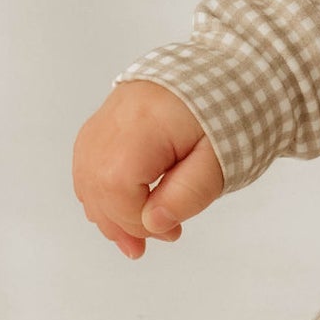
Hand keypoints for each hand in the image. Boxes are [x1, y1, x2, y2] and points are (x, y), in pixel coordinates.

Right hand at [73, 80, 222, 258]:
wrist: (233, 71)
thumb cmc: (233, 113)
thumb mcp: (221, 160)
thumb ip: (188, 193)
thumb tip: (152, 225)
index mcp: (144, 123)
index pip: (117, 185)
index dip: (135, 220)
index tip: (169, 233)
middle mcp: (116, 116)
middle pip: (95, 181)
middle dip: (117, 222)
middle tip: (143, 248)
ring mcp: (108, 114)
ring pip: (86, 172)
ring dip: (104, 211)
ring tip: (130, 239)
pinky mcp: (108, 118)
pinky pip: (89, 159)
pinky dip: (99, 189)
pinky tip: (117, 209)